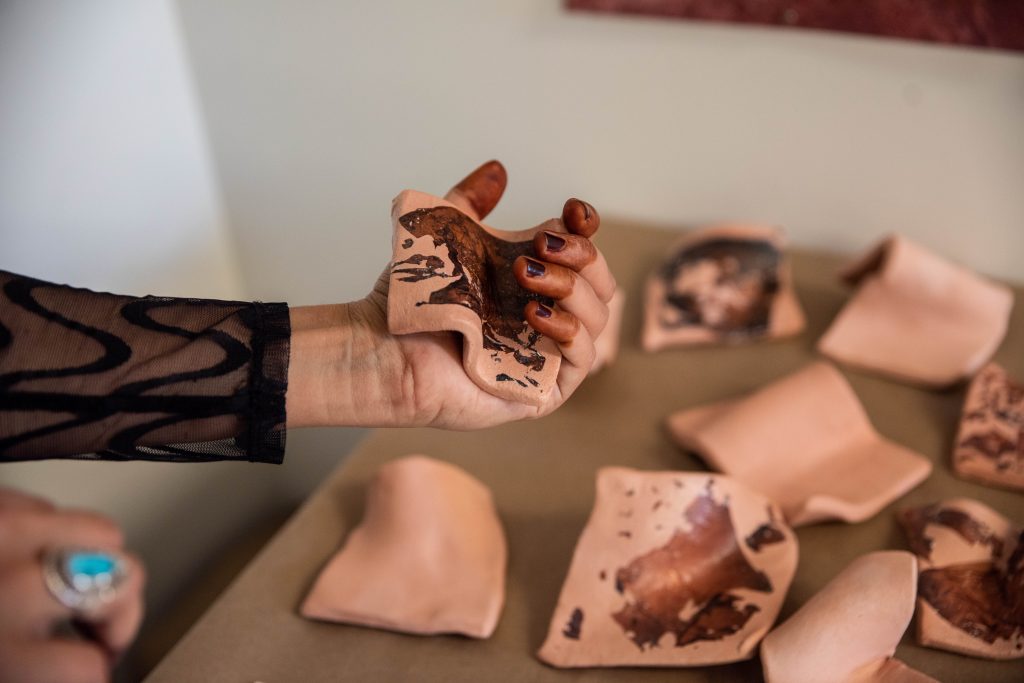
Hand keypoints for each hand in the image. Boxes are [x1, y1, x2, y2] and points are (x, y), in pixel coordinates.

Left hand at [0, 488, 144, 682]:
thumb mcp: (1, 668)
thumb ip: (44, 666)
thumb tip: (100, 667)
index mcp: (3, 647)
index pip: (90, 667)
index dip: (97, 672)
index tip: (97, 669)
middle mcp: (12, 581)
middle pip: (123, 583)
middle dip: (115, 614)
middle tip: (94, 632)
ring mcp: (8, 529)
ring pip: (106, 533)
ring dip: (95, 564)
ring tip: (67, 588)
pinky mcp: (1, 499)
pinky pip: (58, 509)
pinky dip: (53, 536)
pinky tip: (30, 559)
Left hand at [287, 160, 616, 428]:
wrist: (382, 348)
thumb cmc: (412, 300)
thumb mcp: (447, 237)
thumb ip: (471, 203)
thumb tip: (499, 169)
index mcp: (534, 281)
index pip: (584, 252)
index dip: (585, 229)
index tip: (571, 212)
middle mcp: (548, 316)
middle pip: (601, 283)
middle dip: (582, 257)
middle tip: (540, 247)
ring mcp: (547, 354)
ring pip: (598, 318)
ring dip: (573, 289)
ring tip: (526, 275)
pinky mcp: (542, 390)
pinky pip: (582, 361)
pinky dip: (570, 332)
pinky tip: (534, 315)